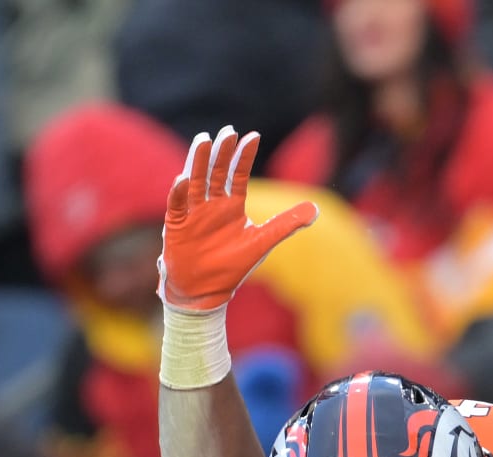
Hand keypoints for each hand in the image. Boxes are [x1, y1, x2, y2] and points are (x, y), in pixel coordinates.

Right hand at [159, 127, 317, 311]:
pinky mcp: (177, 225)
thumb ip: (287, 224)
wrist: (206, 289)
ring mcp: (193, 212)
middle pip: (216, 172)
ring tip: (204, 140)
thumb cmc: (232, 265)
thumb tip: (316, 208)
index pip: (238, 174)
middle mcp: (211, 204)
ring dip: (199, 162)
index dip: (244, 156)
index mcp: (231, 205)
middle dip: (222, 152)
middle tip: (228, 131)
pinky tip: (184, 178)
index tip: (253, 135)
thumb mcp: (263, 241)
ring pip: (195, 181)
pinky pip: (177, 205)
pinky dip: (179, 192)